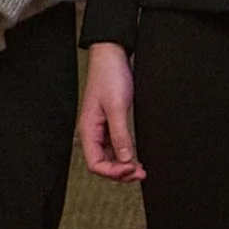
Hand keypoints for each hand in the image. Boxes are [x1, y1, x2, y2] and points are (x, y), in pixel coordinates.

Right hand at [78, 42, 145, 181]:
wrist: (112, 55)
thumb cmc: (109, 76)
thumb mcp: (117, 107)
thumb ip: (120, 134)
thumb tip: (125, 159)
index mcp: (88, 128)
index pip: (95, 163)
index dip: (113, 171)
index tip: (131, 168)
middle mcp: (92, 131)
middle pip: (101, 164)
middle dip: (120, 172)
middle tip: (140, 173)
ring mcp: (100, 128)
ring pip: (108, 157)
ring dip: (123, 166)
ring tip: (140, 169)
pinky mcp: (109, 122)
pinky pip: (114, 147)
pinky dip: (124, 155)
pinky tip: (134, 157)